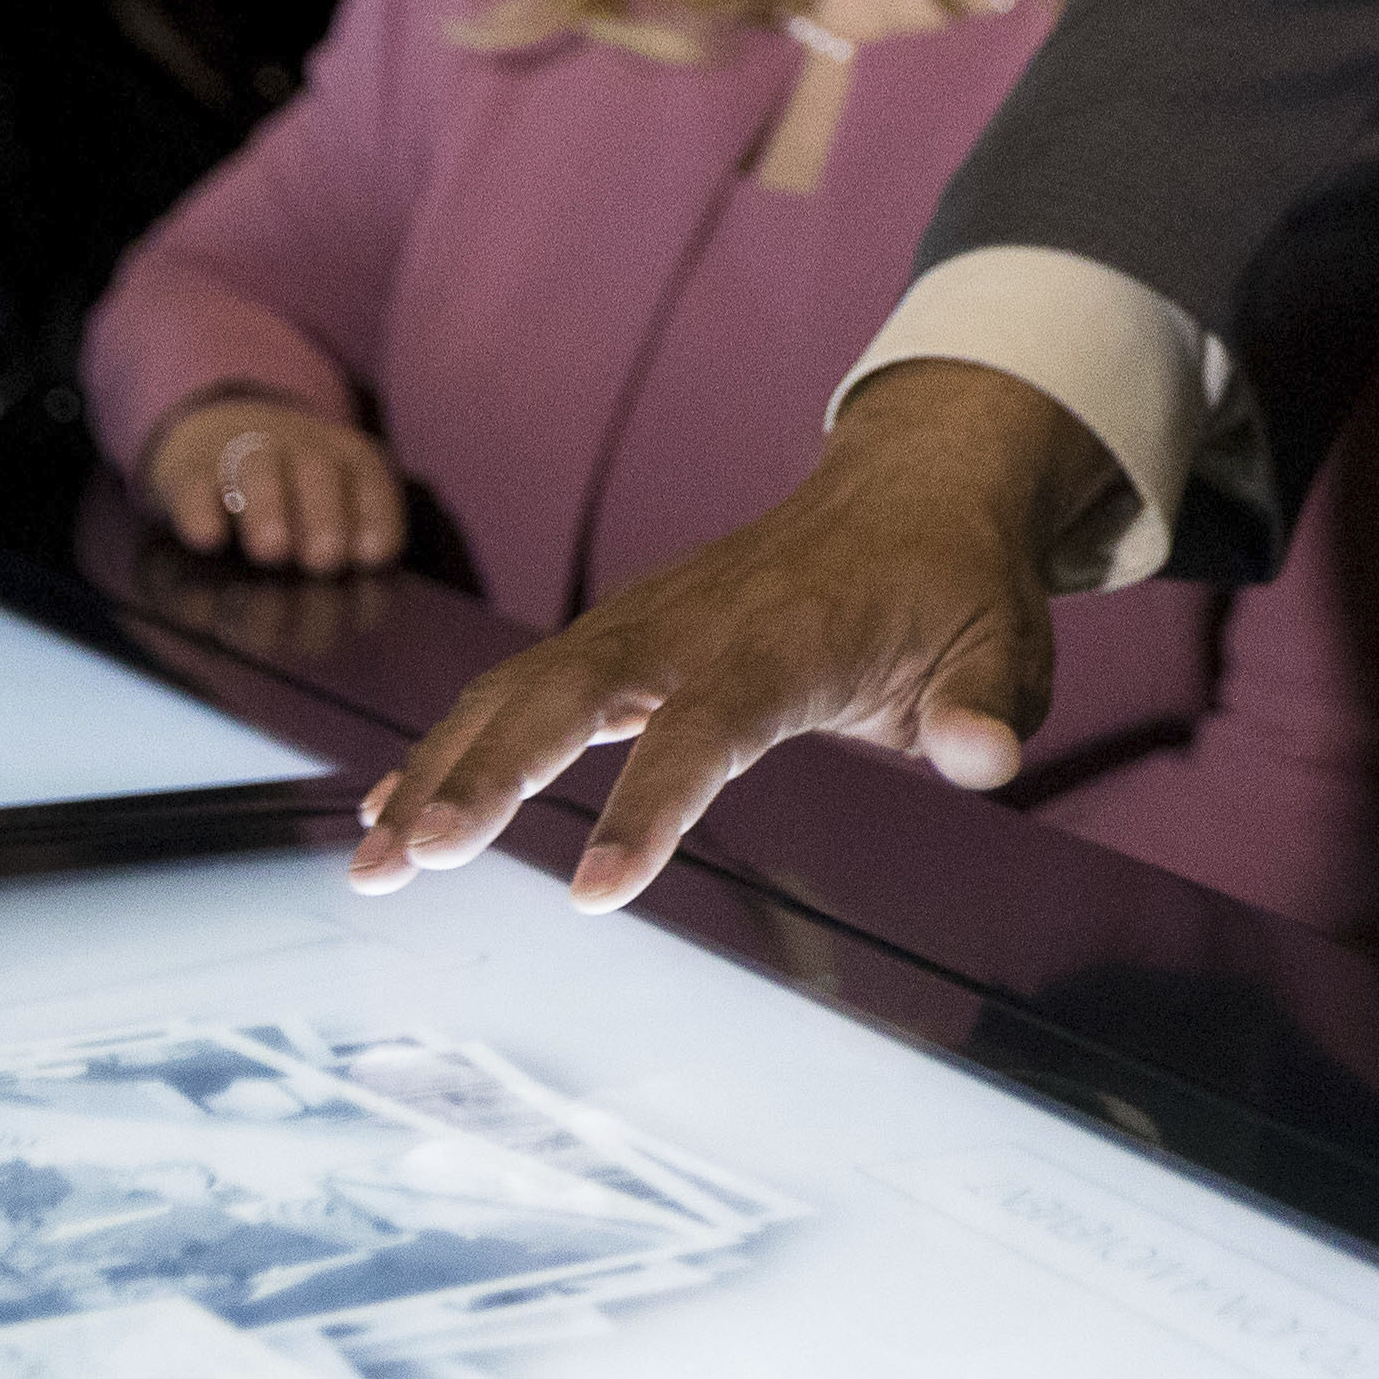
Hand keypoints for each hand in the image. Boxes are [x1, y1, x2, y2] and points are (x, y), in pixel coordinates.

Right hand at [143, 400, 403, 575]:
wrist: (216, 426)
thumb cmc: (289, 482)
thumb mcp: (327, 493)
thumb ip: (344, 532)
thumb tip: (351, 579)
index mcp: (343, 454)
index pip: (369, 477)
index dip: (376, 514)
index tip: (374, 555)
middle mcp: (297, 445)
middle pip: (317, 471)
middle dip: (324, 515)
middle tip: (324, 560)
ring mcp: (243, 449)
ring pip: (257, 470)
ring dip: (268, 509)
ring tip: (273, 552)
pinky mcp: (191, 465)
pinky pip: (196, 482)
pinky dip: (199, 509)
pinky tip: (207, 539)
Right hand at [348, 362, 1119, 909]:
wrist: (913, 489)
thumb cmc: (956, 583)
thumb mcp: (1005, 640)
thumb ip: (989, 704)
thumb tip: (983, 758)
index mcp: (785, 638)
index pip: (704, 727)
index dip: (647, 806)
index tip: (593, 889)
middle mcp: (692, 622)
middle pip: (568, 693)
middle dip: (485, 773)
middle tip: (414, 860)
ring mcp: (644, 622)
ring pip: (519, 689)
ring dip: (440, 769)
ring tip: (373, 865)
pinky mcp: (620, 637)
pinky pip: (517, 688)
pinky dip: (451, 746)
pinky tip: (389, 812)